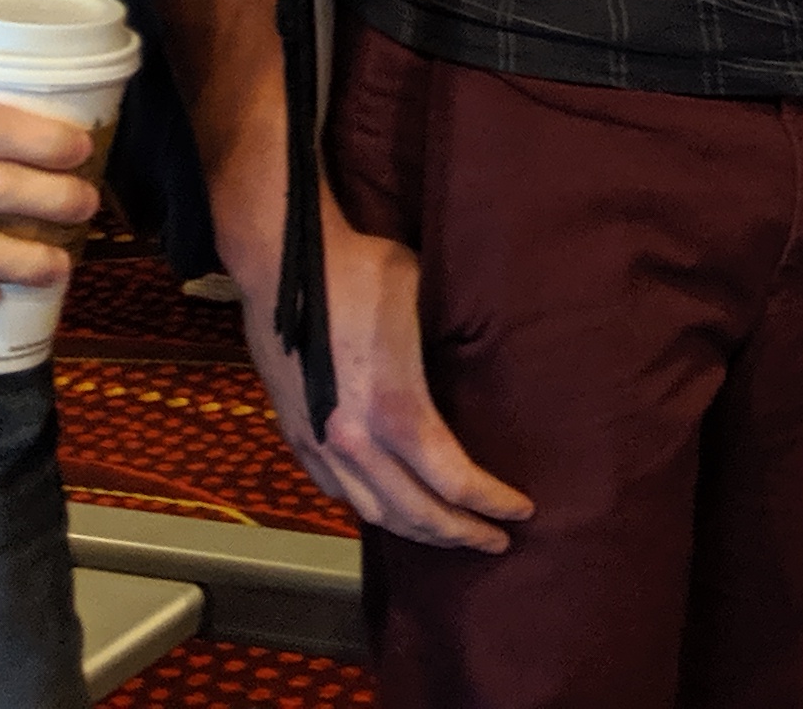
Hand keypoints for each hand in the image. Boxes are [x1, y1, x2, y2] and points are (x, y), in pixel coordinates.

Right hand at [244, 213, 532, 549]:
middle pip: (415, 514)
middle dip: (460, 534)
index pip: (454, 481)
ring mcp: (321, 443)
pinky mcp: (297, 434)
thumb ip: (450, 344)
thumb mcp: (427, 300)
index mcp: (396, 410)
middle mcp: (356, 441)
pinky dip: (369, 507)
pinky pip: (337, 492)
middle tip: (494, 541)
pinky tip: (388, 505)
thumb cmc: (360, 271)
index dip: (491, 503)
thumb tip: (485, 357)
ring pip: (372, 513)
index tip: (521, 512)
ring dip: (415, 531)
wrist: (281, 261)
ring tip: (447, 532)